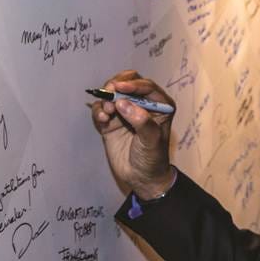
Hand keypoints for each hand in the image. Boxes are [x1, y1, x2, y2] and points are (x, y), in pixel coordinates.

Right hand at [90, 69, 175, 198]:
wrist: (141, 178)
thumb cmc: (153, 158)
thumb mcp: (152, 140)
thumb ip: (140, 121)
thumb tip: (123, 103)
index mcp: (160, 105)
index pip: (146, 86)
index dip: (133, 84)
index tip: (119, 88)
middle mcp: (142, 104)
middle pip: (128, 82)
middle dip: (116, 84)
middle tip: (108, 92)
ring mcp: (126, 111)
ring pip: (113, 92)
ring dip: (106, 98)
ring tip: (106, 113)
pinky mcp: (111, 120)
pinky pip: (102, 107)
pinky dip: (99, 110)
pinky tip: (102, 119)